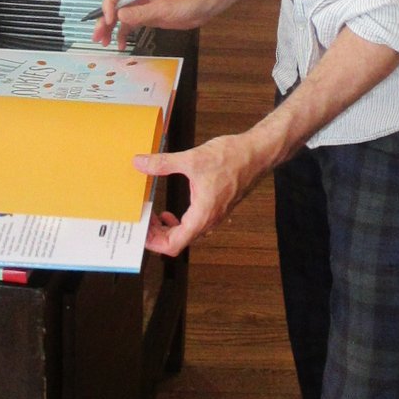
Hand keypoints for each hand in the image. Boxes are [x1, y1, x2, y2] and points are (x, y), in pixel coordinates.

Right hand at [92, 0, 208, 49]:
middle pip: (115, 5)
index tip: (108, 20)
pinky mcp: (149, 17)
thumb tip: (119, 17)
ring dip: (111, 29)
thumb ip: (141, 13)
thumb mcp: (163, 7)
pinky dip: (124, 34)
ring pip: (121, 17)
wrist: (205, 5)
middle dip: (104, 20)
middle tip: (97, 36)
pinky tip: (121, 45)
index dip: (108, 4)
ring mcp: (143, 7)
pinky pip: (132, 25)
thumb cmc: (187, 0)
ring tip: (103, 42)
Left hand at [133, 134, 262, 255]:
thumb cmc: (232, 158)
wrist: (257, 153)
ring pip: (187, 234)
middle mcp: (209, 220)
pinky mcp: (217, 207)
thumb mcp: (192, 159)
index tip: (141, 231)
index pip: (173, 245)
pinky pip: (195, 224)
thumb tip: (140, 163)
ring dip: (168, 229)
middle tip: (144, 221)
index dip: (153, 242)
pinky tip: (173, 209)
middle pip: (178, 242)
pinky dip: (179, 221)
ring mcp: (214, 215)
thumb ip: (163, 163)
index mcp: (202, 215)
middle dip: (157, 235)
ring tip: (154, 216)